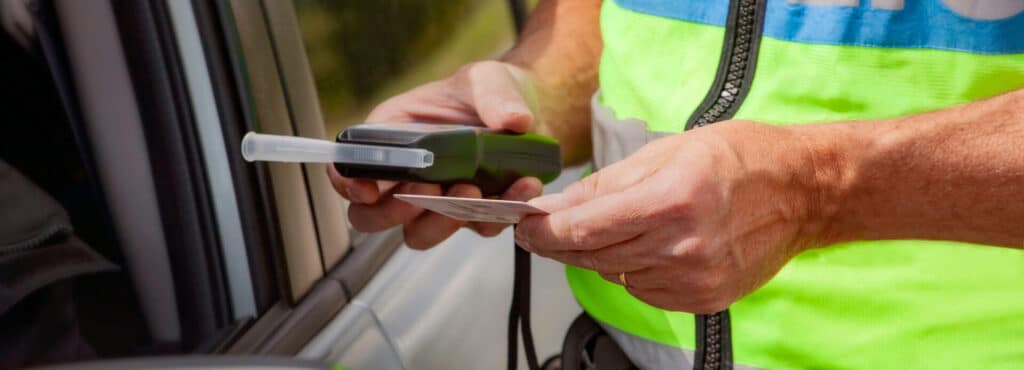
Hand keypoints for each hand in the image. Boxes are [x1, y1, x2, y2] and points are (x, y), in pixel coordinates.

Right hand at [328, 61, 544, 248]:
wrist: (532, 112)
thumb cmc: (491, 90)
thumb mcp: (488, 79)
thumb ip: (494, 94)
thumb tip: (513, 119)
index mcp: (390, 136)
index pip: (348, 167)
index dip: (347, 184)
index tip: (368, 191)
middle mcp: (406, 175)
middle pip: (372, 216)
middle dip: (392, 214)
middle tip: (426, 193)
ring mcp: (437, 200)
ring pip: (418, 233)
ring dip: (441, 222)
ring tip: (473, 190)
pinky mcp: (472, 214)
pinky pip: (475, 227)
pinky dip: (496, 214)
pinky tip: (520, 188)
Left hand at [515, 121, 831, 312]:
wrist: (803, 191)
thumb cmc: (742, 158)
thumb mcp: (668, 150)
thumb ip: (608, 184)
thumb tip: (560, 205)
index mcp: (671, 199)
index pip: (584, 228)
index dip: (544, 231)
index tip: (524, 226)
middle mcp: (682, 244)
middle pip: (593, 256)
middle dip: (561, 242)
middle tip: (543, 229)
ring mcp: (694, 277)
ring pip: (614, 274)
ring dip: (597, 255)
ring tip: (605, 228)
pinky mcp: (703, 298)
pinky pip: (643, 290)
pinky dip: (631, 270)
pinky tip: (644, 246)